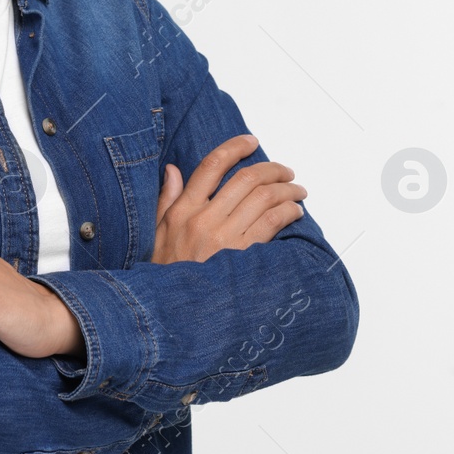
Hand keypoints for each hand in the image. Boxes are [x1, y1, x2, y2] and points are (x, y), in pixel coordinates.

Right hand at [151, 134, 306, 264]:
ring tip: (297, 190)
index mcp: (182, 210)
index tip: (250, 141)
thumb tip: (172, 169)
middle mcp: (204, 219)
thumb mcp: (155, 233)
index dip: (234, 147)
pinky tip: (295, 211)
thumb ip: (166, 199)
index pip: (211, 165)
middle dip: (272, 169)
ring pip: (264, 198)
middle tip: (285, 171)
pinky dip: (288, 211)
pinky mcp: (243, 256)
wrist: (174, 313)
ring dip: (287, 189)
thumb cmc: (165, 274)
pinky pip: (273, 222)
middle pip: (245, 178)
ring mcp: (225, 238)